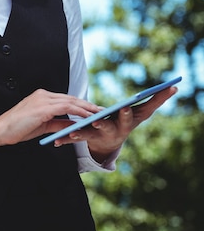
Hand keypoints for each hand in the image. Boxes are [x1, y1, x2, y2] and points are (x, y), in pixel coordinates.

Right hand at [0, 88, 102, 155]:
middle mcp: (44, 94)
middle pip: (71, 98)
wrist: (1, 130)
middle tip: (102, 110)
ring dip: (87, 108)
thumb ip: (57, 123)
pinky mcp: (44, 107)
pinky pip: (67, 108)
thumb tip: (72, 125)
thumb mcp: (41, 126)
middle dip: (88, 104)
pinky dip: (79, 112)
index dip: (80, 104)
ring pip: (71, 101)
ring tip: (100, 113)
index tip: (93, 109)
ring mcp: (44, 99)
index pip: (66, 99)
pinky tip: (88, 117)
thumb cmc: (18, 129)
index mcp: (42, 97)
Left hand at [57, 85, 178, 161]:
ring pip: (87, 134)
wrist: (110, 143)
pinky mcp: (84, 137)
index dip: (126, 113)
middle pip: (108, 126)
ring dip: (78, 133)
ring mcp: (98, 135)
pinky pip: (73, 138)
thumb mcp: (142, 112)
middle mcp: (112, 130)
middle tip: (97, 122)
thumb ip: (157, 99)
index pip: (128, 116)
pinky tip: (55, 141)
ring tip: (69, 133)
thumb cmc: (127, 120)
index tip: (124, 108)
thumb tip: (175, 87)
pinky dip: (65, 138)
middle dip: (103, 124)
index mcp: (126, 122)